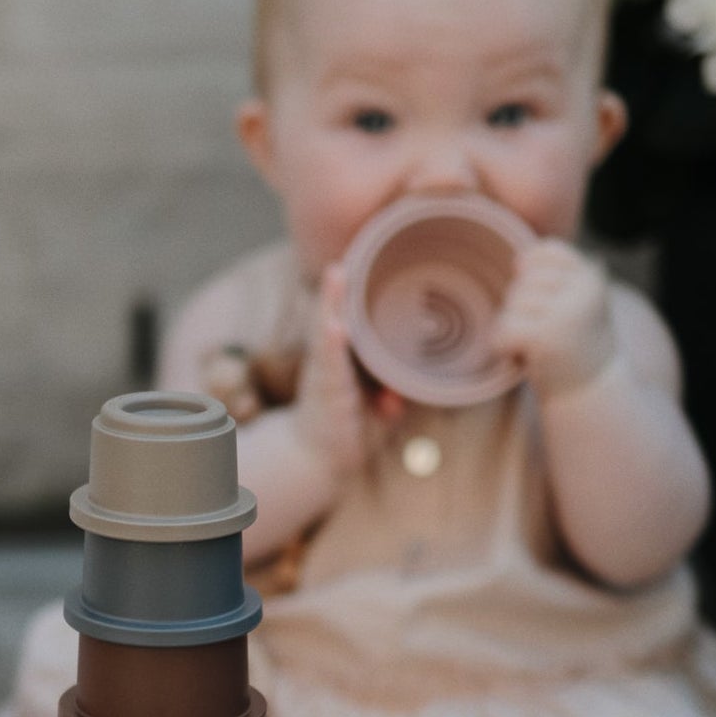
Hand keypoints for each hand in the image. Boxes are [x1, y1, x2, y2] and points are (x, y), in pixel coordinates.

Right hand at [291, 264, 395, 489]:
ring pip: (326, 330)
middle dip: (337, 286)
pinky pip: (329, 364)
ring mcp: (325, 371)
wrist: (315, 460)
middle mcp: (330, 357)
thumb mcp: (375, 408)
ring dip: (330, 302)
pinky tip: (333, 326)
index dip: (351, 290)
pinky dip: (331, 344)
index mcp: (344, 355)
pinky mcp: (325, 390)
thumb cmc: (345, 428)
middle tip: (343, 256)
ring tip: (335, 276)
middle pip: (333, 313)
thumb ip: (391, 394)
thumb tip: (401, 398)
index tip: (363, 256)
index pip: (349, 315)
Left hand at [495, 241, 618, 399]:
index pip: (545, 252)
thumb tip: (518, 259)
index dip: (531, 274)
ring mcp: (565, 313)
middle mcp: (582, 290)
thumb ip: (556, 277)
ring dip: (512, 329)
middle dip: (521, 308)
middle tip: (540, 334)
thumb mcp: (576, 302)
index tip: (540, 304)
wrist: (591, 394)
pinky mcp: (545, 338)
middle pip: (524, 281)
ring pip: (511, 305)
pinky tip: (518, 358)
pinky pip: (503, 329)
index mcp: (591, 277)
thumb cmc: (577, 345)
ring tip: (534, 347)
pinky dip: (502, 346)